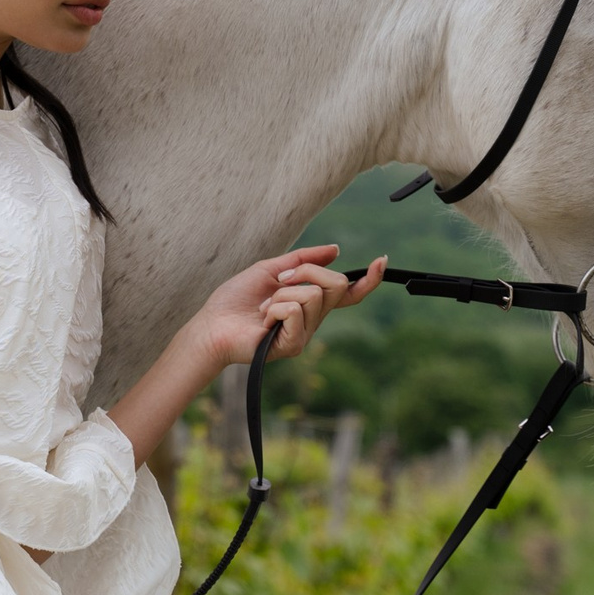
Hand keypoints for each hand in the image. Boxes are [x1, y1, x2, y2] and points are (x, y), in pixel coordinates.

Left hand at [191, 245, 383, 366]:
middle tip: (279, 281)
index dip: (369, 280)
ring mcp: (305, 334)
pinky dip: (275, 307)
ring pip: (313, 295)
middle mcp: (313, 319)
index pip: (348, 294)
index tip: (381, 261)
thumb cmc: (236, 301)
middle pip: (336, 284)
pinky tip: (262, 320)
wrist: (211, 325)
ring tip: (263, 308)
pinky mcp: (293, 345)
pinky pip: (295, 310)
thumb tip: (335, 249)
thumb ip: (302, 260)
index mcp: (310, 302)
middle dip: (306, 272)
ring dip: (281, 292)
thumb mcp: (270, 270)